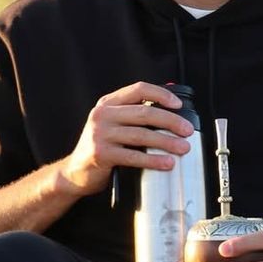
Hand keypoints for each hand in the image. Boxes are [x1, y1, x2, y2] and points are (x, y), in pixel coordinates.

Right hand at [59, 82, 193, 196]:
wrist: (75, 172)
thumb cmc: (101, 148)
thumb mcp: (112, 125)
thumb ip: (133, 116)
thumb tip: (170, 111)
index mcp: (108, 103)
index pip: (138, 89)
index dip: (161, 94)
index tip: (178, 105)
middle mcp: (103, 115)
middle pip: (144, 113)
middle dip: (171, 121)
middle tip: (187, 131)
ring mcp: (101, 134)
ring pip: (142, 134)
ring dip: (167, 142)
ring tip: (183, 148)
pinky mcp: (101, 153)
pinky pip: (134, 156)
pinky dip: (153, 160)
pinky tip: (167, 163)